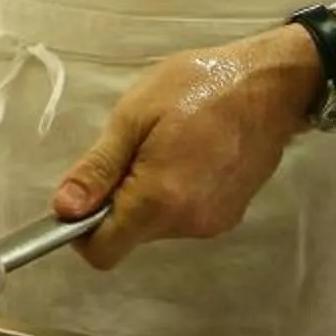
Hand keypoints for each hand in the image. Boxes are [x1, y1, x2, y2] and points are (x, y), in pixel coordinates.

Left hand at [51, 26, 323, 269]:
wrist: (273, 84)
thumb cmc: (198, 85)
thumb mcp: (135, 114)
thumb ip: (99, 168)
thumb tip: (63, 210)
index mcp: (159, 201)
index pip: (103, 251)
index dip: (82, 229)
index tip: (87, 192)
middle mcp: (188, 224)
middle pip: (130, 237)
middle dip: (118, 202)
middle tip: (136, 148)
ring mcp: (213, 223)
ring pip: (157, 226)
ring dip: (148, 196)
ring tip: (168, 144)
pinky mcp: (231, 215)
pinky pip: (184, 216)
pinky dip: (175, 195)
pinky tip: (191, 154)